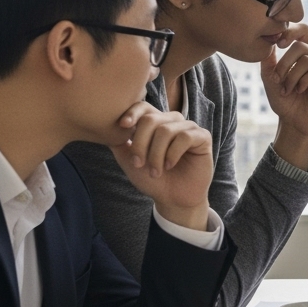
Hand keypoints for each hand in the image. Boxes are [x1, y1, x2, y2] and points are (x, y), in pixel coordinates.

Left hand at [110, 103, 212, 230]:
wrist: (173, 199)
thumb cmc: (152, 179)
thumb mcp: (129, 160)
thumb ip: (119, 142)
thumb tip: (104, 125)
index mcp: (155, 123)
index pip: (144, 107)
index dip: (133, 112)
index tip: (122, 126)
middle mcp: (172, 122)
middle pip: (151, 119)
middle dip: (141, 144)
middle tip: (138, 164)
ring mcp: (188, 128)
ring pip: (166, 130)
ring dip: (156, 154)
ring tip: (155, 171)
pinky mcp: (203, 137)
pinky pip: (185, 137)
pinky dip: (173, 154)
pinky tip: (170, 165)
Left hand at [263, 23, 307, 169]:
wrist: (294, 122)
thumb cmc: (284, 101)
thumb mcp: (270, 77)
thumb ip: (268, 59)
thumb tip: (267, 41)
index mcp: (305, 53)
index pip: (302, 30)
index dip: (291, 31)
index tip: (278, 44)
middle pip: (301, 45)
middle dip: (284, 64)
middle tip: (279, 81)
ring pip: (307, 60)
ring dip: (292, 77)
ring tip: (289, 90)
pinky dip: (304, 82)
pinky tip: (301, 90)